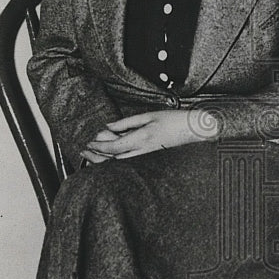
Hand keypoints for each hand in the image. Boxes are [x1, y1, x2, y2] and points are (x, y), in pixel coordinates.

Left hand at [80, 109, 216, 161]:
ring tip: (93, 154)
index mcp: (141, 139)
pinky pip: (130, 160)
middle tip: (83, 153)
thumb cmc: (174, 121)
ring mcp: (147, 157)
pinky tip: (111, 155)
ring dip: (105, 159)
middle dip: (96, 157)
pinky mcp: (151, 158)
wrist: (195, 131)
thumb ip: (127, 123)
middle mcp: (142, 151)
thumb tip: (108, 127)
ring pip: (121, 162)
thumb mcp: (148, 116)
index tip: (88, 144)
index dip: (98, 147)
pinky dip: (117, 158)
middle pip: (114, 158)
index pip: (113, 147)